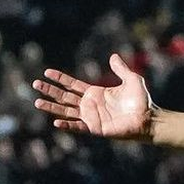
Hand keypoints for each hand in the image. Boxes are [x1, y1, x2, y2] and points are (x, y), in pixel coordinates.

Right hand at [32, 54, 152, 139]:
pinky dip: (67, 125)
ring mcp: (92, 117)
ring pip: (67, 111)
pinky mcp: (96, 128)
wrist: (149, 119)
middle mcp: (91, 105)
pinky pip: (78, 126)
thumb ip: (121, 69)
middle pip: (65, 96)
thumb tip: (113, 56)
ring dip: (52, 107)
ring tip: (37, 102)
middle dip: (50, 90)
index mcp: (96, 93)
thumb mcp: (132, 80)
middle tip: (35, 84)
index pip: (73, 84)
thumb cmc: (142, 101)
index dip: (60, 78)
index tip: (46, 72)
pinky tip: (55, 122)